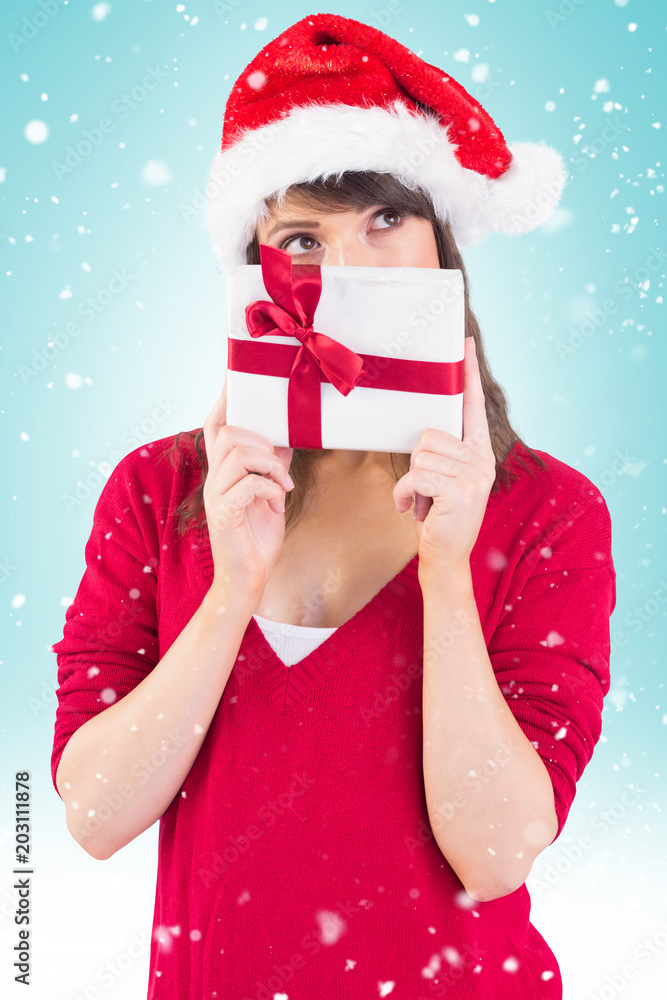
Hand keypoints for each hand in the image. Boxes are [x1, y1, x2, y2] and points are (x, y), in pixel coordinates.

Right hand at [202, 374, 293, 600]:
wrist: (248, 579)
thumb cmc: (257, 537)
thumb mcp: (271, 494)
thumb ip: (272, 466)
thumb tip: (285, 439)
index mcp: (222, 471)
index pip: (215, 426)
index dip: (224, 401)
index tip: (233, 377)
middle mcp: (213, 480)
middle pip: (229, 435)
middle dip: (262, 441)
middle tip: (282, 463)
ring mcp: (215, 497)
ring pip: (239, 455)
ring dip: (270, 465)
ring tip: (284, 485)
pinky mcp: (223, 516)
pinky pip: (248, 485)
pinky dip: (270, 488)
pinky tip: (278, 501)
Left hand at [392, 337, 495, 570]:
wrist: (445, 558)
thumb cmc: (438, 516)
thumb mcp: (442, 480)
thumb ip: (442, 453)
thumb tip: (425, 433)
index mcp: (479, 452)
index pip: (473, 406)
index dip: (468, 374)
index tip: (465, 342)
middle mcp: (482, 459)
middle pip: (429, 435)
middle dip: (416, 465)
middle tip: (424, 491)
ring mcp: (474, 474)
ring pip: (420, 455)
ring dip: (410, 482)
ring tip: (423, 502)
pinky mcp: (460, 490)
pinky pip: (415, 475)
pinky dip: (403, 494)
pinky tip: (413, 510)